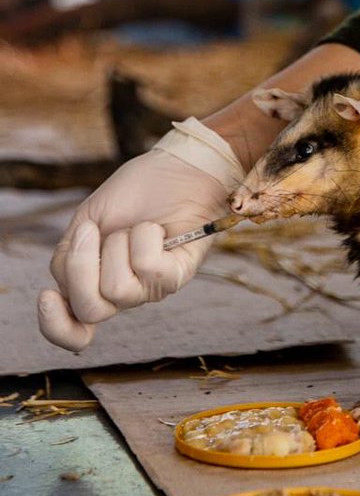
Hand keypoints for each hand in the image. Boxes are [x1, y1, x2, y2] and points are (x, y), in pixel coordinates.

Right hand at [37, 119, 243, 351]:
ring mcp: (150, 288)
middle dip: (82, 266)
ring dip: (119, 244)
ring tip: (136, 226)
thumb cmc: (133, 192)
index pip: (73, 330)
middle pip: (90, 310)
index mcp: (94, 284)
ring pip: (116, 288)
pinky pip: (149, 269)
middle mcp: (122, 293)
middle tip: (93, 231)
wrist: (175, 165)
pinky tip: (156, 229)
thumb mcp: (85, 222)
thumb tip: (60, 289)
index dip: (55, 326)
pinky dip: (145, 237)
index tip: (46, 297)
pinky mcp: (177, 275)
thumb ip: (67, 259)